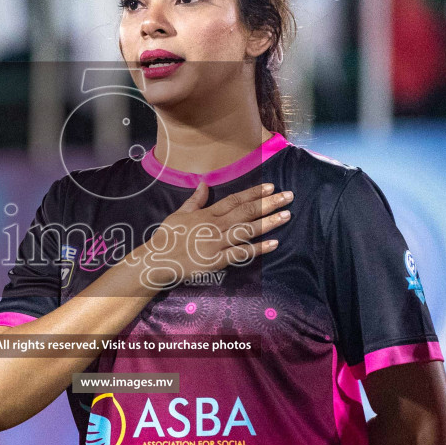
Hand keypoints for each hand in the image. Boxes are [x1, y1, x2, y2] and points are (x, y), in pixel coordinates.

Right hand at [128, 181, 289, 290]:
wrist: (157, 260)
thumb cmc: (168, 237)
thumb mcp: (179, 213)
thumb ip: (195, 199)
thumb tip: (204, 183)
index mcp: (206, 213)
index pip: (234, 200)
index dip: (253, 193)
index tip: (271, 187)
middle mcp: (214, 226)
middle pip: (246, 212)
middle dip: (268, 204)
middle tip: (289, 197)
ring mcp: (216, 244)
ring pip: (247, 230)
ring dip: (268, 222)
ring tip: (286, 215)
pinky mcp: (216, 261)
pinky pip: (241, 254)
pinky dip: (258, 249)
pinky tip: (274, 243)